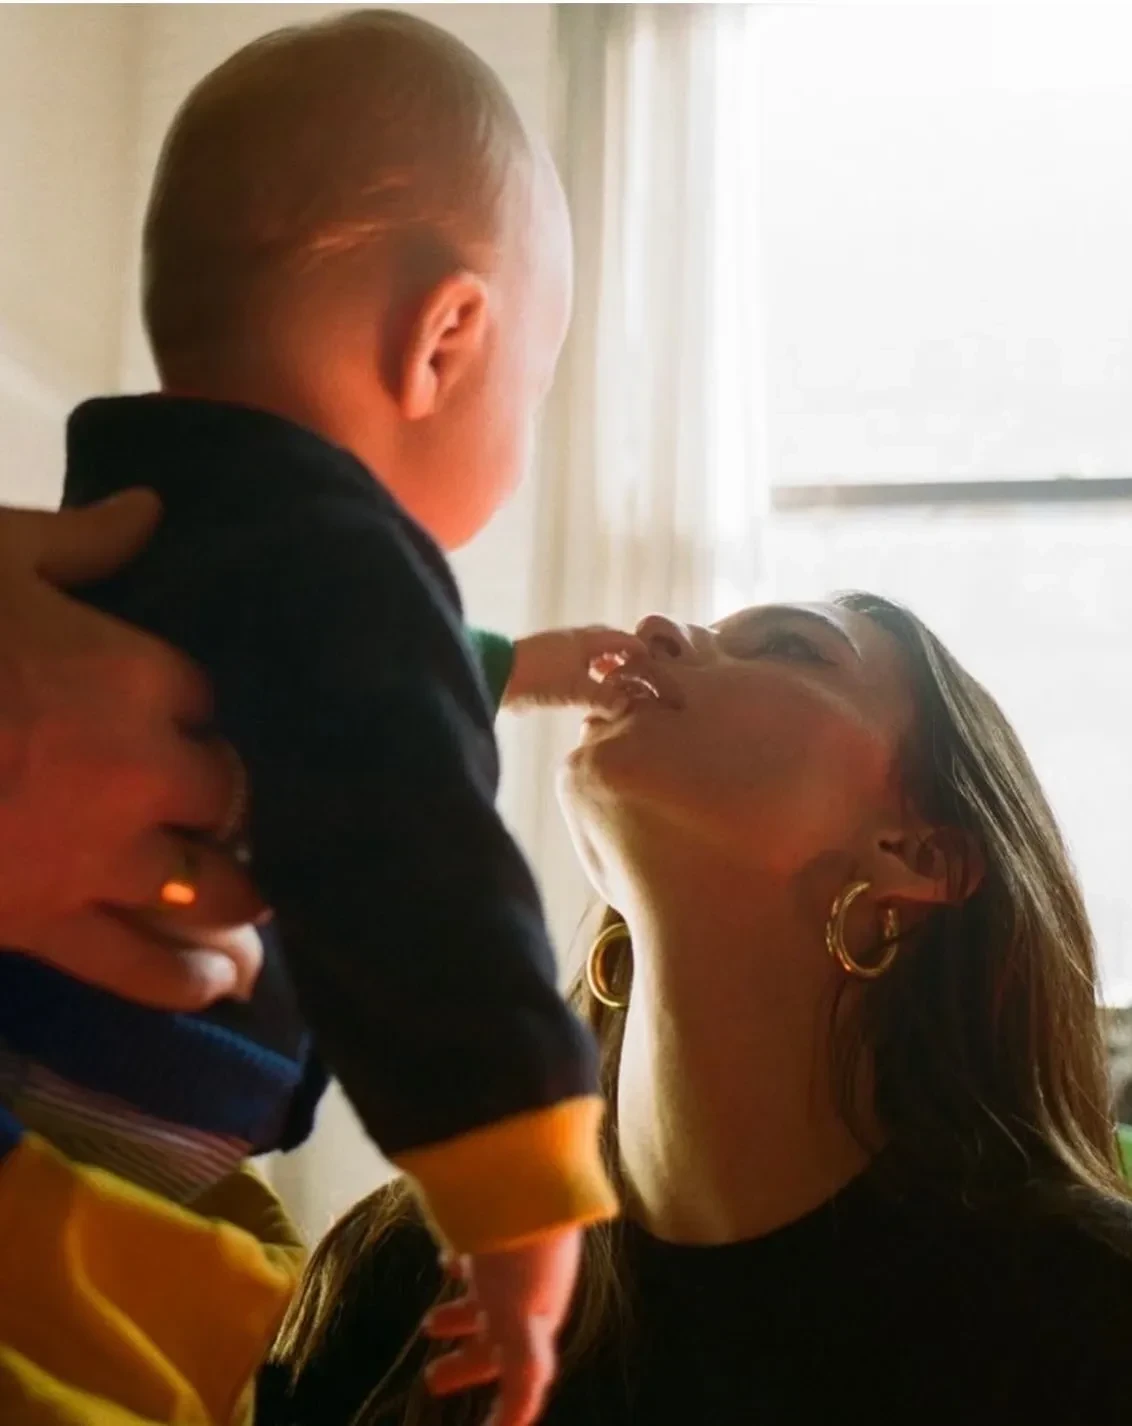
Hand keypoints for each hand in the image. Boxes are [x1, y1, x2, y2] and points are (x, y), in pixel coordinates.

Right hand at [0, 492, 263, 1006]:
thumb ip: (80, 541)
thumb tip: (151, 508)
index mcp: (136, 674)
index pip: (209, 697)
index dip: (201, 708)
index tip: (188, 713)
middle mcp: (142, 771)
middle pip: (228, 795)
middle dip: (229, 800)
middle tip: (228, 808)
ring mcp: (98, 857)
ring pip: (209, 889)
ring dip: (239, 896)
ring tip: (258, 904)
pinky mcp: (44, 926)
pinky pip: (138, 967)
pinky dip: (185, 979)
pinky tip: (223, 985)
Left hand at [423, 1228, 581, 1425]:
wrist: (522, 1166)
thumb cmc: (520, 1252)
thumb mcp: (519, 1322)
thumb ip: (523, 1378)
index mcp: (537, 1320)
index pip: (521, 1376)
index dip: (503, 1409)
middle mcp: (528, 1291)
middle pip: (497, 1340)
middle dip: (467, 1362)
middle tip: (431, 1380)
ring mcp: (512, 1257)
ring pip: (486, 1299)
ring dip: (461, 1317)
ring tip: (431, 1323)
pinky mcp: (496, 1223)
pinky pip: (480, 1254)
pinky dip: (463, 1267)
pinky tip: (448, 1259)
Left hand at [503, 627, 646, 711]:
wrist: (497, 673)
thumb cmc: (541, 678)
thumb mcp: (576, 690)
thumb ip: (603, 697)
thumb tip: (626, 704)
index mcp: (586, 640)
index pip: (621, 638)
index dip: (639, 649)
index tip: (654, 662)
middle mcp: (574, 639)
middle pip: (606, 642)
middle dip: (622, 655)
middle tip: (637, 673)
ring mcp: (558, 648)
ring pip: (589, 653)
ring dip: (604, 665)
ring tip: (615, 684)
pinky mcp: (545, 661)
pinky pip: (575, 663)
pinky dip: (587, 672)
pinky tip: (587, 689)